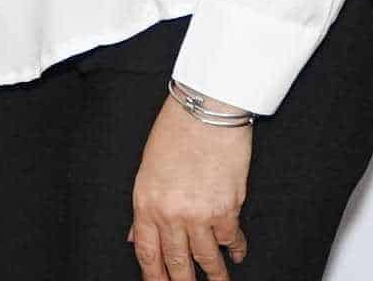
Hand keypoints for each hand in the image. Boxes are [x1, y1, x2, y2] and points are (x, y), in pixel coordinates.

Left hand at [129, 98, 251, 280]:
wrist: (206, 109)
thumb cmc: (176, 130)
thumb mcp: (148, 168)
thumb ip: (144, 207)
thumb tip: (135, 235)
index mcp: (146, 203)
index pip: (146, 253)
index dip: (153, 276)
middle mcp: (171, 214)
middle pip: (176, 262)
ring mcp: (199, 214)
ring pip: (205, 258)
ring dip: (214, 275)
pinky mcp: (227, 209)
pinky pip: (231, 239)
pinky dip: (236, 249)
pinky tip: (238, 254)